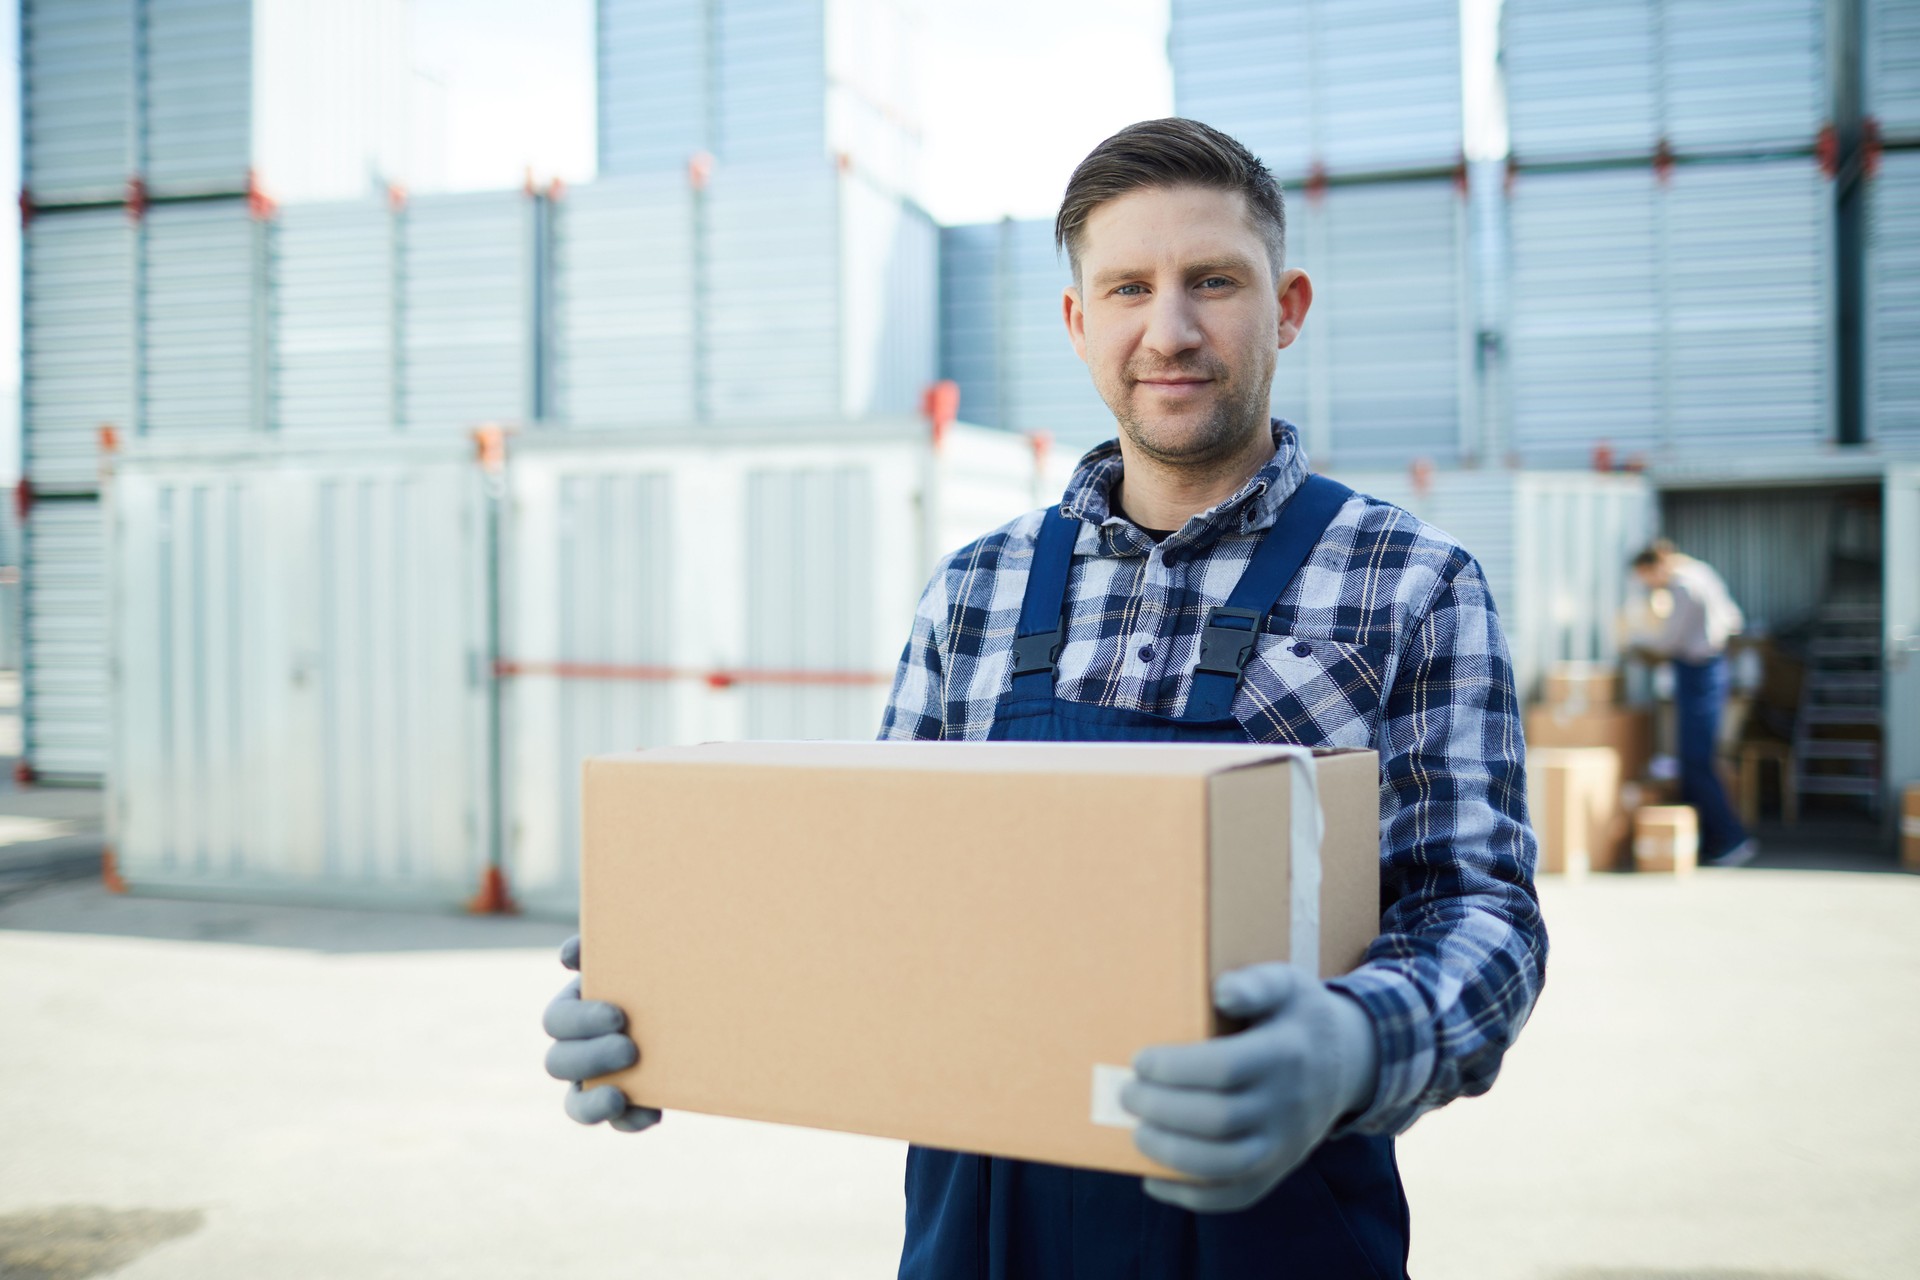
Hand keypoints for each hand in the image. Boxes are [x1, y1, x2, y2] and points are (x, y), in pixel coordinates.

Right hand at [542, 934, 660, 1132]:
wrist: (701, 995)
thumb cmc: (661, 964)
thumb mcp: (641, 949)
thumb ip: (613, 944)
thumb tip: (569, 954)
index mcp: (576, 1007)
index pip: (557, 1022)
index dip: (580, 1022)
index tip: (619, 1015)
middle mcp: (578, 1047)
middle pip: (558, 1064)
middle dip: (590, 1057)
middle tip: (629, 1049)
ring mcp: (598, 1080)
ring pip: (575, 1104)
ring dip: (592, 1103)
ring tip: (618, 1097)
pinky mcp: (627, 1103)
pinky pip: (618, 1122)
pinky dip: (630, 1121)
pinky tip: (653, 1114)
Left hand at [1122, 964, 1377, 1212]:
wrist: (1348, 1062)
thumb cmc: (1297, 1016)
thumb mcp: (1286, 984)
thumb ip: (1255, 983)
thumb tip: (1221, 993)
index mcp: (1285, 1052)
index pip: (1225, 1068)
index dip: (1175, 1068)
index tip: (1140, 1060)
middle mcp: (1287, 1104)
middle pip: (1219, 1120)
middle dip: (1161, 1110)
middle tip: (1127, 1093)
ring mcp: (1285, 1144)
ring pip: (1226, 1165)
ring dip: (1171, 1154)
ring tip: (1137, 1132)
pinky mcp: (1278, 1169)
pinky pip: (1236, 1196)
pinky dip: (1190, 1196)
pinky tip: (1153, 1180)